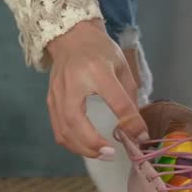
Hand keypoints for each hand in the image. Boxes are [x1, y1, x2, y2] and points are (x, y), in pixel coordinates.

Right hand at [46, 19, 148, 159]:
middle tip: (113, 154)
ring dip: (83, 149)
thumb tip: (137, 129)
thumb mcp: (121, 65)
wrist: (70, 37)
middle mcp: (72, 84)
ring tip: (102, 154)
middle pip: (76, 122)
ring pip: (64, 131)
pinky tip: (87, 147)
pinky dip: (72, 144)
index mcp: (96, 70)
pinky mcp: (50, 102)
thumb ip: (129, 96)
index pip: (116, 99)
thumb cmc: (99, 51)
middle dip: (94, 144)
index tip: (141, 136)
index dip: (130, 121)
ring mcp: (57, 94)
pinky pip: (58, 130)